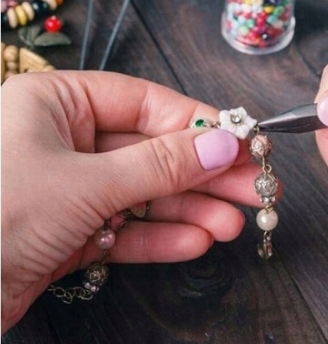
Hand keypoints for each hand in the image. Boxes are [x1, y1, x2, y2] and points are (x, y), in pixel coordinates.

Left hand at [1, 71, 263, 332]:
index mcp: (58, 103)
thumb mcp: (85, 182)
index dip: (198, 123)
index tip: (242, 142)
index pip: (146, 103)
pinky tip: (195, 240)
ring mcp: (68, 187)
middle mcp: (65, 140)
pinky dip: (158, 237)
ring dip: (189, 210)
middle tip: (253, 187)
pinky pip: (122, 229)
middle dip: (203, 173)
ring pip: (142, 193)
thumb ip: (159, 164)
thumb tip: (222, 144)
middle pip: (151, 151)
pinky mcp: (67, 231)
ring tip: (233, 224)